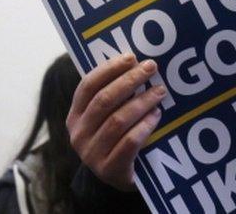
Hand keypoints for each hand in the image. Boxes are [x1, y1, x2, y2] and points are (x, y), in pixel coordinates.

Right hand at [66, 53, 165, 190]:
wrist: (119, 178)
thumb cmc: (117, 138)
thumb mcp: (110, 116)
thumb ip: (116, 95)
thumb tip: (138, 63)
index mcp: (75, 116)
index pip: (88, 86)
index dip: (109, 69)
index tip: (131, 57)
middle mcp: (78, 134)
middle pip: (104, 100)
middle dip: (129, 80)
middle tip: (151, 68)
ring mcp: (91, 154)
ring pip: (118, 120)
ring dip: (142, 102)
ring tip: (160, 91)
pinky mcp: (109, 170)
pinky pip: (129, 142)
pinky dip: (145, 126)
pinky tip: (157, 115)